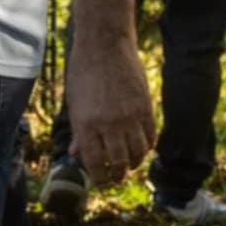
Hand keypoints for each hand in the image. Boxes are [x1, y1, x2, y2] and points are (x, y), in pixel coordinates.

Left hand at [65, 31, 155, 186]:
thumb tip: (76, 155)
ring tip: (127, 164)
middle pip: (119, 163)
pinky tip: (140, 147)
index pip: (94, 162)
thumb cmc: (83, 71)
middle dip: (117, 175)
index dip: (99, 177)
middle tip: (116, 176)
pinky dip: (146, 148)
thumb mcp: (74, 101)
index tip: (101, 181)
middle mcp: (108, 124)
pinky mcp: (146, 109)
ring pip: (138, 154)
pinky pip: (150, 138)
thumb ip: (78, 130)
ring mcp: (129, 117)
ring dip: (133, 164)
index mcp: (85, 122)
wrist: (104, 44)